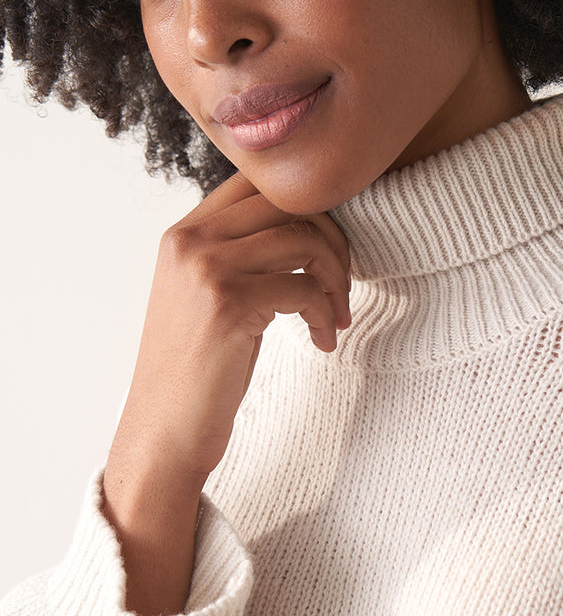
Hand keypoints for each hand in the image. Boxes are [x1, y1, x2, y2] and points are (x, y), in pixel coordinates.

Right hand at [101, 171, 349, 615]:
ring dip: (336, 279)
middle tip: (345, 285)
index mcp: (183, 233)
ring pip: (304, 240)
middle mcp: (190, 240)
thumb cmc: (197, 372)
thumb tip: (307, 227)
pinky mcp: (227, 304)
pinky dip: (325, 315)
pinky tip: (323, 343)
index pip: (260, 182)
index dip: (309, 209)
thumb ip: (240, 255)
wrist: (164, 433)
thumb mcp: (209, 297)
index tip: (329, 251)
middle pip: (289, 202)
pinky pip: (304, 288)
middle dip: (333, 239)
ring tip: (337, 317)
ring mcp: (206, 268)